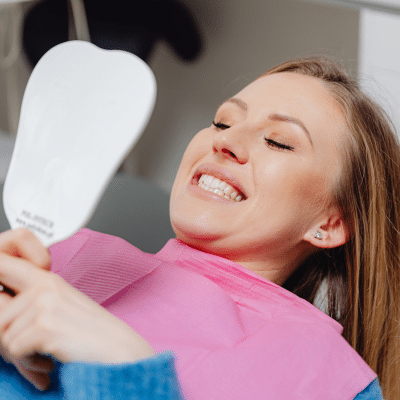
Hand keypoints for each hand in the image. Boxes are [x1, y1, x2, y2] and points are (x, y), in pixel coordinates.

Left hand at [0, 228, 154, 390]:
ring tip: (43, 356)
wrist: (118, 349)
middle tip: (26, 349)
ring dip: (19, 354)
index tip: (3, 296)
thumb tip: (1, 312)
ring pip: (2, 335)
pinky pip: (13, 350)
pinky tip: (49, 361)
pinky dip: (29, 364)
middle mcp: (44, 285)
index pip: (2, 263)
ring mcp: (44, 302)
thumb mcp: (59, 309)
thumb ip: (29, 303)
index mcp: (46, 279)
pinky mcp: (45, 324)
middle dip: (6, 338)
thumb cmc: (91, 333)